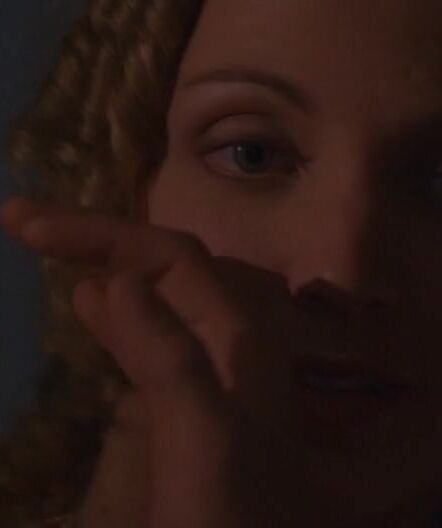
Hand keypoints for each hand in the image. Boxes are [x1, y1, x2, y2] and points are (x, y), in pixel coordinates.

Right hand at [1, 197, 299, 527]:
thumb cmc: (230, 522)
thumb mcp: (204, 441)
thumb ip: (172, 360)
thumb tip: (120, 279)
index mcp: (237, 340)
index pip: (172, 258)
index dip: (103, 233)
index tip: (25, 227)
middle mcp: (227, 344)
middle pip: (165, 266)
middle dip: (98, 237)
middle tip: (26, 224)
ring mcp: (208, 372)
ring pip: (158, 296)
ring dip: (106, 265)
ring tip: (57, 247)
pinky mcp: (187, 401)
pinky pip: (151, 335)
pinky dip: (119, 313)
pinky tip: (97, 309)